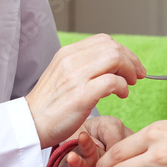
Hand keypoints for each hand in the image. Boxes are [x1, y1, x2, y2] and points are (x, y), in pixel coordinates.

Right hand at [26, 34, 144, 148]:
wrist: (29, 125)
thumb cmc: (48, 106)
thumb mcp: (62, 76)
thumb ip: (81, 67)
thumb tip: (109, 67)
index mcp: (66, 54)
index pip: (103, 41)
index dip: (122, 51)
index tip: (131, 65)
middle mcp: (70, 60)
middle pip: (112, 47)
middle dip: (131, 60)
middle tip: (137, 75)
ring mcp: (75, 77)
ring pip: (115, 59)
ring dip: (129, 71)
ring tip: (130, 84)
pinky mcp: (81, 95)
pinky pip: (112, 81)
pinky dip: (122, 86)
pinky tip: (121, 94)